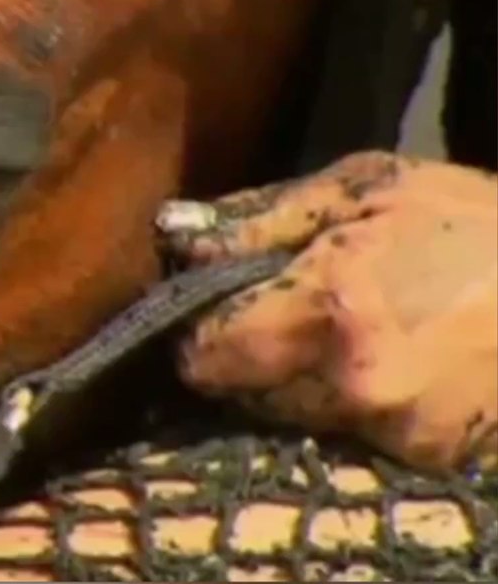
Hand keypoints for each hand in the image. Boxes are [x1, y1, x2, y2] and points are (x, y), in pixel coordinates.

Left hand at [160, 151, 496, 471]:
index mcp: (330, 307)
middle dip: (245, 360)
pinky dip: (348, 404)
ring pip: (293, 418)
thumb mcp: (363, 187)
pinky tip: (383, 358)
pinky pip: (350, 433)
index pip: (207, 357)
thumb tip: (173, 235)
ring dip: (295, 384)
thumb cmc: (468, 218)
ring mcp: (397, 428)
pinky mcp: (428, 453)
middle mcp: (356, 383)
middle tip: (279, 317)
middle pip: (244, 396)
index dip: (197, 335)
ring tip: (340, 332)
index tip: (206, 316)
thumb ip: (256, 219)